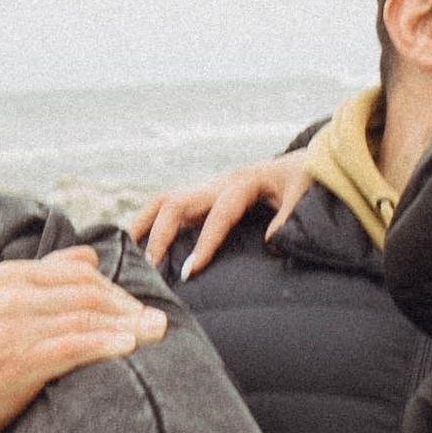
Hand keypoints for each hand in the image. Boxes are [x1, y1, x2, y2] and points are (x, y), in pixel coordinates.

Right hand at [0, 247, 165, 432]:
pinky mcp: (17, 361)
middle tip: (157, 322)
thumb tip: (90, 256)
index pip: (78, 272)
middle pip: (87, 292)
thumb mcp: (0, 303)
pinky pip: (72, 346)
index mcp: (9, 277)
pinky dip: (104, 344)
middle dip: (128, 307)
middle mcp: (10, 296)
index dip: (116, 289)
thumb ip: (44, 278)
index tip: (138, 309)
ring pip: (85, 316)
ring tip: (155, 333)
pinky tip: (128, 347)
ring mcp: (12, 328)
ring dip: (127, 325)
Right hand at [129, 155, 313, 277]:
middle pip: (176, 203)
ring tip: (128, 254)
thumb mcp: (303, 193)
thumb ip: (289, 218)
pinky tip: (137, 245)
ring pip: (164, 201)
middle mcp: (217, 183)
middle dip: (159, 236)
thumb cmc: (303, 178)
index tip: (189, 272)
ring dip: (143, 226)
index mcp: (242, 183)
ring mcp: (207, 188)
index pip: (218, 216)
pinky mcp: (203, 196)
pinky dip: (149, 223)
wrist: (302, 160)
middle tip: (149, 269)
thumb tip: (270, 245)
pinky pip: (169, 207)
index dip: (204, 244)